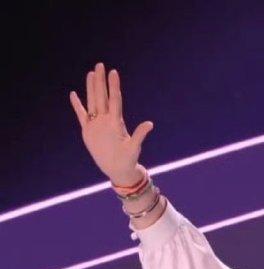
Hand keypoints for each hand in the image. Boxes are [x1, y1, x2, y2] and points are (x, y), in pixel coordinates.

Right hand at [69, 62, 153, 185]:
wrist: (118, 168)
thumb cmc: (128, 159)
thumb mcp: (134, 147)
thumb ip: (139, 135)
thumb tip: (150, 124)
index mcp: (116, 122)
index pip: (114, 100)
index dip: (113, 86)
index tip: (113, 72)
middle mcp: (106, 120)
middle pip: (102, 96)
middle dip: (101, 81)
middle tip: (100, 65)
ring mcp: (96, 124)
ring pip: (92, 102)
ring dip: (91, 88)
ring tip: (91, 73)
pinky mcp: (88, 130)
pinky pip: (81, 115)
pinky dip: (77, 105)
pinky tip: (73, 94)